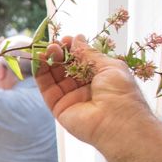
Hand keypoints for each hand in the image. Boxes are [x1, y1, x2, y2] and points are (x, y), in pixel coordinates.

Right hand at [36, 34, 155, 147]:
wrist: (118, 123)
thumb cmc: (121, 93)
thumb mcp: (109, 66)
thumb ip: (89, 54)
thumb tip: (77, 39)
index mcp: (100, 77)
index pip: (82, 61)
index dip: (73, 49)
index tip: (67, 39)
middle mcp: (84, 87)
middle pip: (67, 67)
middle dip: (60, 54)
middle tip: (55, 44)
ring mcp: (71, 97)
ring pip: (55, 76)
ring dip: (49, 61)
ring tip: (47, 49)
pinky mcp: (58, 107)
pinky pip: (47, 89)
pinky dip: (41, 74)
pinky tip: (39, 60)